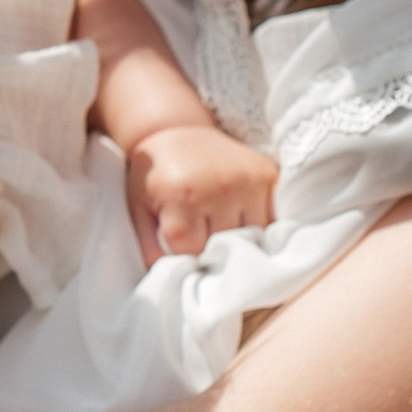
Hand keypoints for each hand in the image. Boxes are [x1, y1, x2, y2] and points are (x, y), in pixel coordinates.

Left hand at [127, 123, 278, 262]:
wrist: (177, 131)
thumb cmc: (154, 177)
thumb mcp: (139, 209)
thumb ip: (150, 248)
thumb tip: (173, 281)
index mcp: (181, 196)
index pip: (191, 251)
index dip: (185, 258)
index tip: (182, 253)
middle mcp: (218, 187)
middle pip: (224, 247)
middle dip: (212, 252)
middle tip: (204, 244)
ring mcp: (247, 180)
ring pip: (254, 237)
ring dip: (241, 243)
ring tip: (223, 233)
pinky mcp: (268, 174)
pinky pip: (273, 218)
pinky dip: (261, 227)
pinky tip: (244, 222)